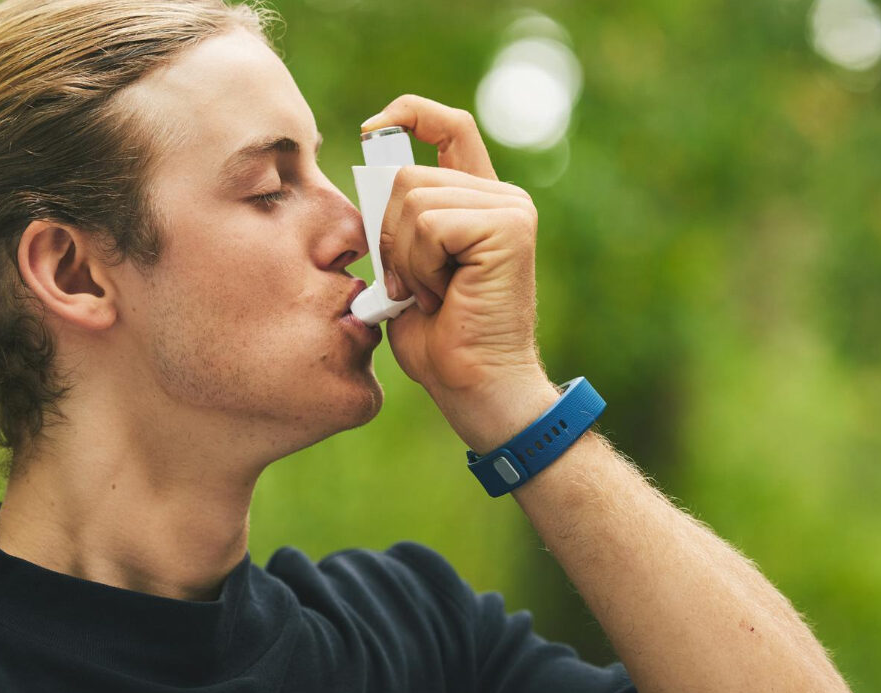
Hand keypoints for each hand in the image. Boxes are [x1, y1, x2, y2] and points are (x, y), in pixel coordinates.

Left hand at [363, 94, 558, 450]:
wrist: (475, 389)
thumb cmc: (439, 342)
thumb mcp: (405, 269)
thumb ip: (397, 222)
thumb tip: (370, 176)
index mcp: (478, 202)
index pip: (449, 127)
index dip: (408, 114)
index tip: (373, 129)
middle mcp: (501, 197)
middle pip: (404, 176)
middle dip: (386, 234)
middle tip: (411, 285)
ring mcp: (510, 209)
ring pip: (411, 200)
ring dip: (404, 257)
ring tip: (430, 294)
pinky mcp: (509, 226)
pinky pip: (429, 223)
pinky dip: (419, 265)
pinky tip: (441, 295)